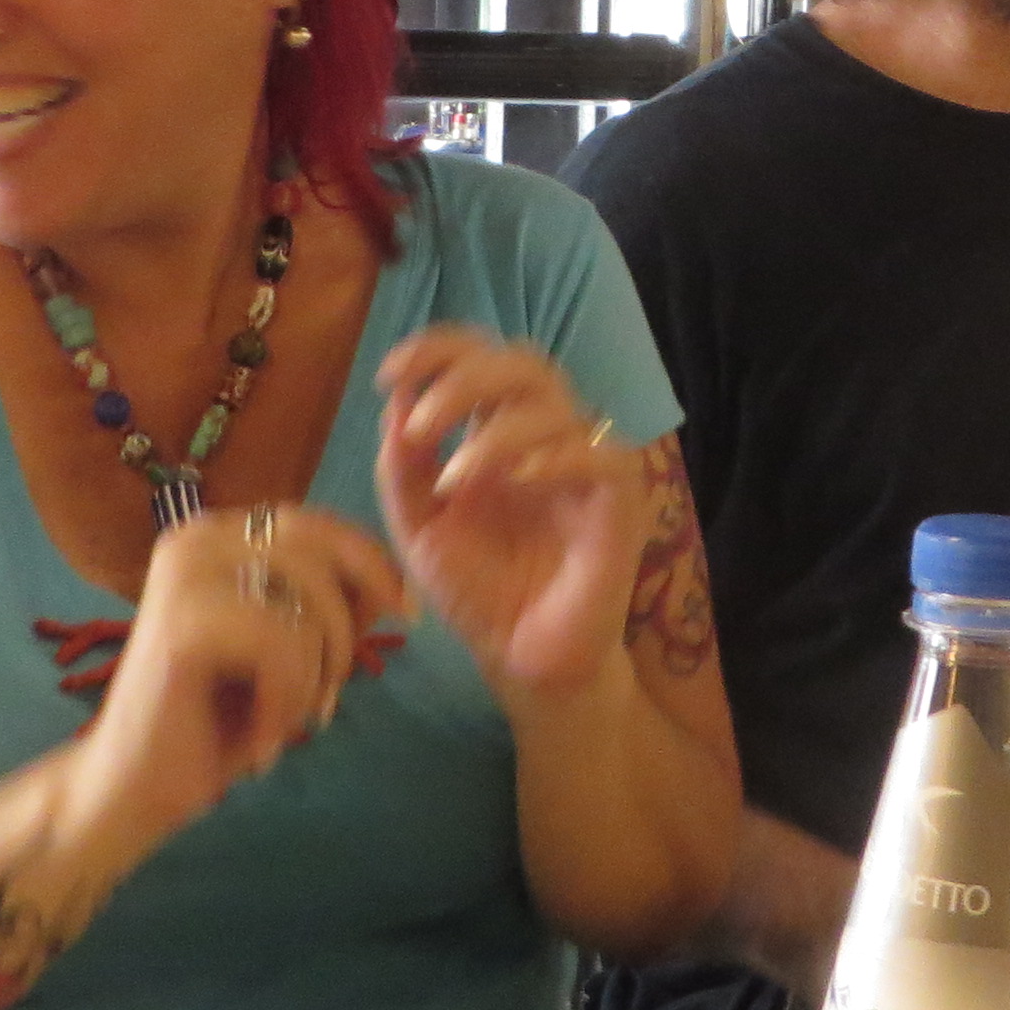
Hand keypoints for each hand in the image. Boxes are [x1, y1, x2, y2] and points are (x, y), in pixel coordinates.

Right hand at [75, 502, 407, 849]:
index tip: (406, 614)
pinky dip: (289, 703)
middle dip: (347, 627)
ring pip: (311, 604)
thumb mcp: (291, 651)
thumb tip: (389, 585)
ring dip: (317, 676)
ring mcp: (184, 574)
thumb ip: (332, 608)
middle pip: (322, 552)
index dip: (371, 565)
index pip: (318, 526)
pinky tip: (262, 741)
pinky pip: (285, 647)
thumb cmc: (215, 721)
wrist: (135, 790)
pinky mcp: (183, 623)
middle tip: (329, 695)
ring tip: (287, 720)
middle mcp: (195, 538)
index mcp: (218, 536)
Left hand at [376, 326, 647, 700]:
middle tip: (420, 424)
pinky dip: (553, 455)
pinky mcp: (620, 501)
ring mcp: (586, 463)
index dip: (437, 349)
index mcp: (497, 430)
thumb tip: (396, 397)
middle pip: (522, 363)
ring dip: (492, 431)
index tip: (389, 372)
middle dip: (463, 378)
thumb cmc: (477, 592)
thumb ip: (402, 468)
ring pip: (554, 405)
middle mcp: (544, 437)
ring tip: (450, 480)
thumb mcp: (418, 529)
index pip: (480, 358)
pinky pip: (601, 454)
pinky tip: (515, 481)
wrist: (521, 660)